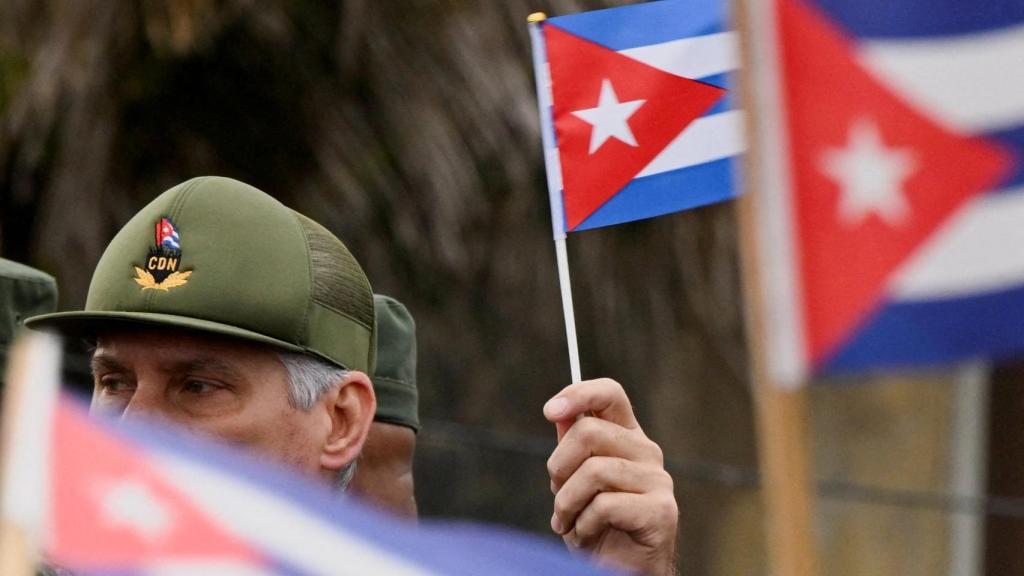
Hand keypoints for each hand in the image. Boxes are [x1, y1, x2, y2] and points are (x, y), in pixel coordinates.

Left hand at [544, 378, 677, 574]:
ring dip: (567, 503)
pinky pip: (605, 505)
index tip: (550, 411)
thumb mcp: (573, 482)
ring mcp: (658, 481)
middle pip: (589, 431)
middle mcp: (647, 452)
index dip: (578, 394)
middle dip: (559, 466)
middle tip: (556, 495)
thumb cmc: (596, 525)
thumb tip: (561, 412)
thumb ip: (571, 446)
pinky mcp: (661, 512)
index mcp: (627, 438)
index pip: (610, 394)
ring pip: (594, 471)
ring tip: (568, 523)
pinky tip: (589, 535)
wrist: (620, 571)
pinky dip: (585, 525)